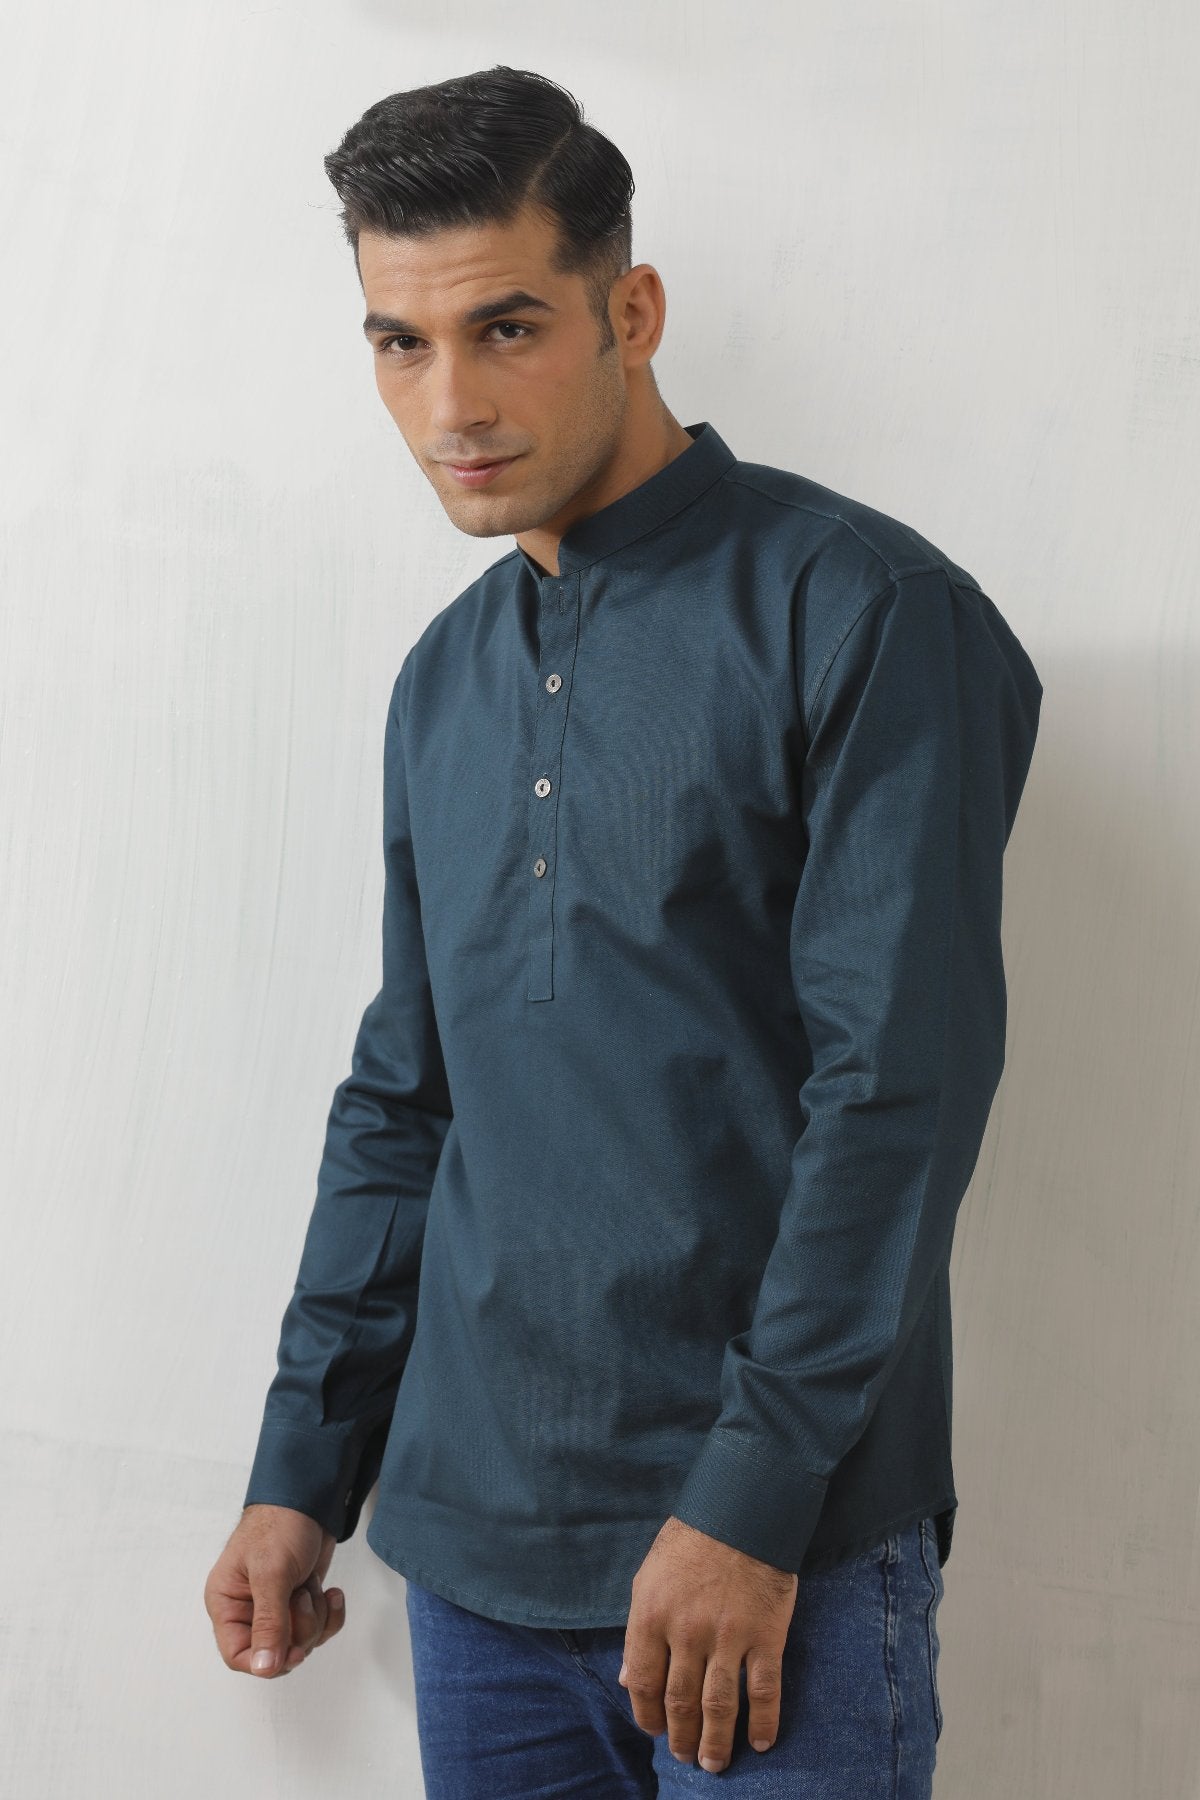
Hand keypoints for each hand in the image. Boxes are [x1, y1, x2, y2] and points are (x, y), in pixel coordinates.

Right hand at [204, 1503, 345, 1676]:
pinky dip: (330, 1613)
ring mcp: (278, 1608)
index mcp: (227, 1604)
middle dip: (299, 1629)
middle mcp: (249, 1611)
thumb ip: (268, 1622)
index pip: (237, 1655)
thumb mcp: (271, 1573)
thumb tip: (263, 1668)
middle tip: (301, 1596)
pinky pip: (320, 1628)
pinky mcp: (301, 1602)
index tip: (293, 1650)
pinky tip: (332, 1591)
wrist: (309, 1499)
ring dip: (315, 1616)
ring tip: (309, 1584)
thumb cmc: (279, 1526)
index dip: (266, 1660)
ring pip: (301, 1642)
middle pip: (275, 1653)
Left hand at [618, 1516, 797, 1771]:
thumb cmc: (691, 1540)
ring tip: (713, 1764)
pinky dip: (763, 1720)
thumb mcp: (649, 1577)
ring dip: (715, 1741)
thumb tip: (626, 1678)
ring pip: (719, 1704)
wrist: (742, 1509)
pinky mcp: (765, 1635)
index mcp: (651, 1615)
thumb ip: (638, 1630)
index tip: (654, 1730)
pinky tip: (760, 1742)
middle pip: (680, 1700)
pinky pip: (764, 1688)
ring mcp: (728, 1637)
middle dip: (680, 1736)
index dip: (646, 1714)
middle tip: (685, 1757)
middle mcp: (686, 1632)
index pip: (642, 1682)